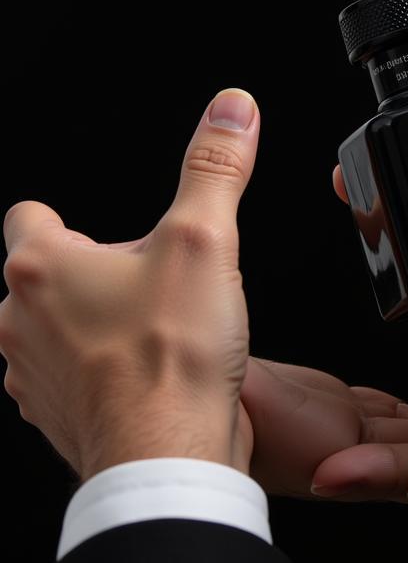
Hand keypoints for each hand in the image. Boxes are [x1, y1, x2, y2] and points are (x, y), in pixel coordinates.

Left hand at [0, 88, 260, 482]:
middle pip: (48, 276)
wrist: (168, 455)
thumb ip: (215, 167)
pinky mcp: (57, 416)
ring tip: (156, 332)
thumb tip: (231, 108)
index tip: (103, 234)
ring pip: (57, 331)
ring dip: (97, 326)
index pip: (29, 217)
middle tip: (154, 286)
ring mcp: (33, 374)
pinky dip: (103, 374)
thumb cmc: (175, 356)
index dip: (67, 220)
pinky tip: (152, 374)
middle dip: (96, 275)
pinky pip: (72, 380)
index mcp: (42, 266)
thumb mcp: (205, 239)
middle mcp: (21, 320)